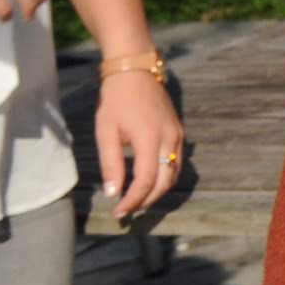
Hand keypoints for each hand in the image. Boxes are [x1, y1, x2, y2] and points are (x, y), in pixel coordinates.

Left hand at [95, 66, 183, 217]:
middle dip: (146, 200)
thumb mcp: (106, 132)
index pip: (147, 180)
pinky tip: (148, 181)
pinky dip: (164, 177)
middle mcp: (169, 139)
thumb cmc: (116, 101)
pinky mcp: (178, 131)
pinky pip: (176, 162)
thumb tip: (113, 193)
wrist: (136, 72)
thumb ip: (111, 164)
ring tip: (136, 200)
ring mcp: (177, 135)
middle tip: (126, 210)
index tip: (118, 212)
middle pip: (165, 181)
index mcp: (150, 139)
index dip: (133, 200)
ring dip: (157, 191)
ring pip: (174, 173)